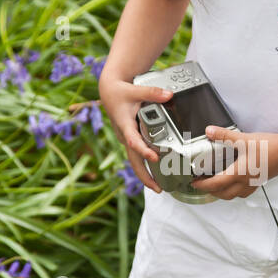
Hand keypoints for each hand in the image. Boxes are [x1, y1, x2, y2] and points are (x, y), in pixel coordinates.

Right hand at [98, 72, 172, 192]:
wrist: (108, 91)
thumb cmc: (120, 92)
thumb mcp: (135, 89)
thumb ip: (152, 93)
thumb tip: (169, 95)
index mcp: (125, 124)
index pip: (134, 141)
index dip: (143, 150)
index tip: (154, 157)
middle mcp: (125, 135)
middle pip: (133, 160)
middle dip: (145, 176)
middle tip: (158, 188)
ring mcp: (126, 138)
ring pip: (134, 159)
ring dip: (145, 174)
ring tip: (159, 186)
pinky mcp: (129, 138)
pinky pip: (137, 154)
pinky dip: (145, 164)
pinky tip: (156, 172)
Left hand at [190, 125, 277, 199]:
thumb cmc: (270, 148)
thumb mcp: (243, 139)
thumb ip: (224, 136)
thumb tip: (209, 131)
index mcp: (238, 174)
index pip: (215, 185)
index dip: (202, 185)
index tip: (194, 182)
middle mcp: (245, 182)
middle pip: (223, 194)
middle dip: (211, 192)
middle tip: (203, 184)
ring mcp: (253, 183)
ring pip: (234, 195)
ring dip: (223, 193)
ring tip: (217, 184)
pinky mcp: (260, 180)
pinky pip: (245, 191)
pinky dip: (236, 190)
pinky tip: (236, 180)